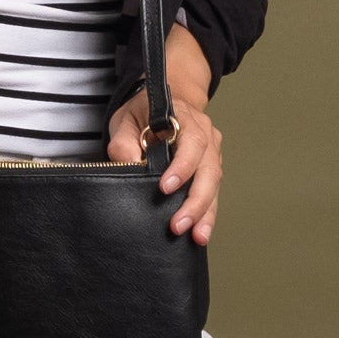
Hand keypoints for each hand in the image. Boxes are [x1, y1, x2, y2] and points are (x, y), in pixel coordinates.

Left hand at [106, 84, 222, 243]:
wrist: (168, 101)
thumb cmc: (143, 111)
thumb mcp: (125, 120)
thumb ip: (124, 142)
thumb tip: (129, 166)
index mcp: (185, 117)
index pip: (191, 143)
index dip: (182, 166)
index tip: (164, 188)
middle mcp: (205, 134)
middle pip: (209, 169)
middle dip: (195, 200)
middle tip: (179, 224)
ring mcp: (213, 151)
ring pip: (215, 184)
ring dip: (206, 212)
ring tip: (197, 236)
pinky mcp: (212, 167)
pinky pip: (214, 191)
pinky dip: (208, 213)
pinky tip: (201, 232)